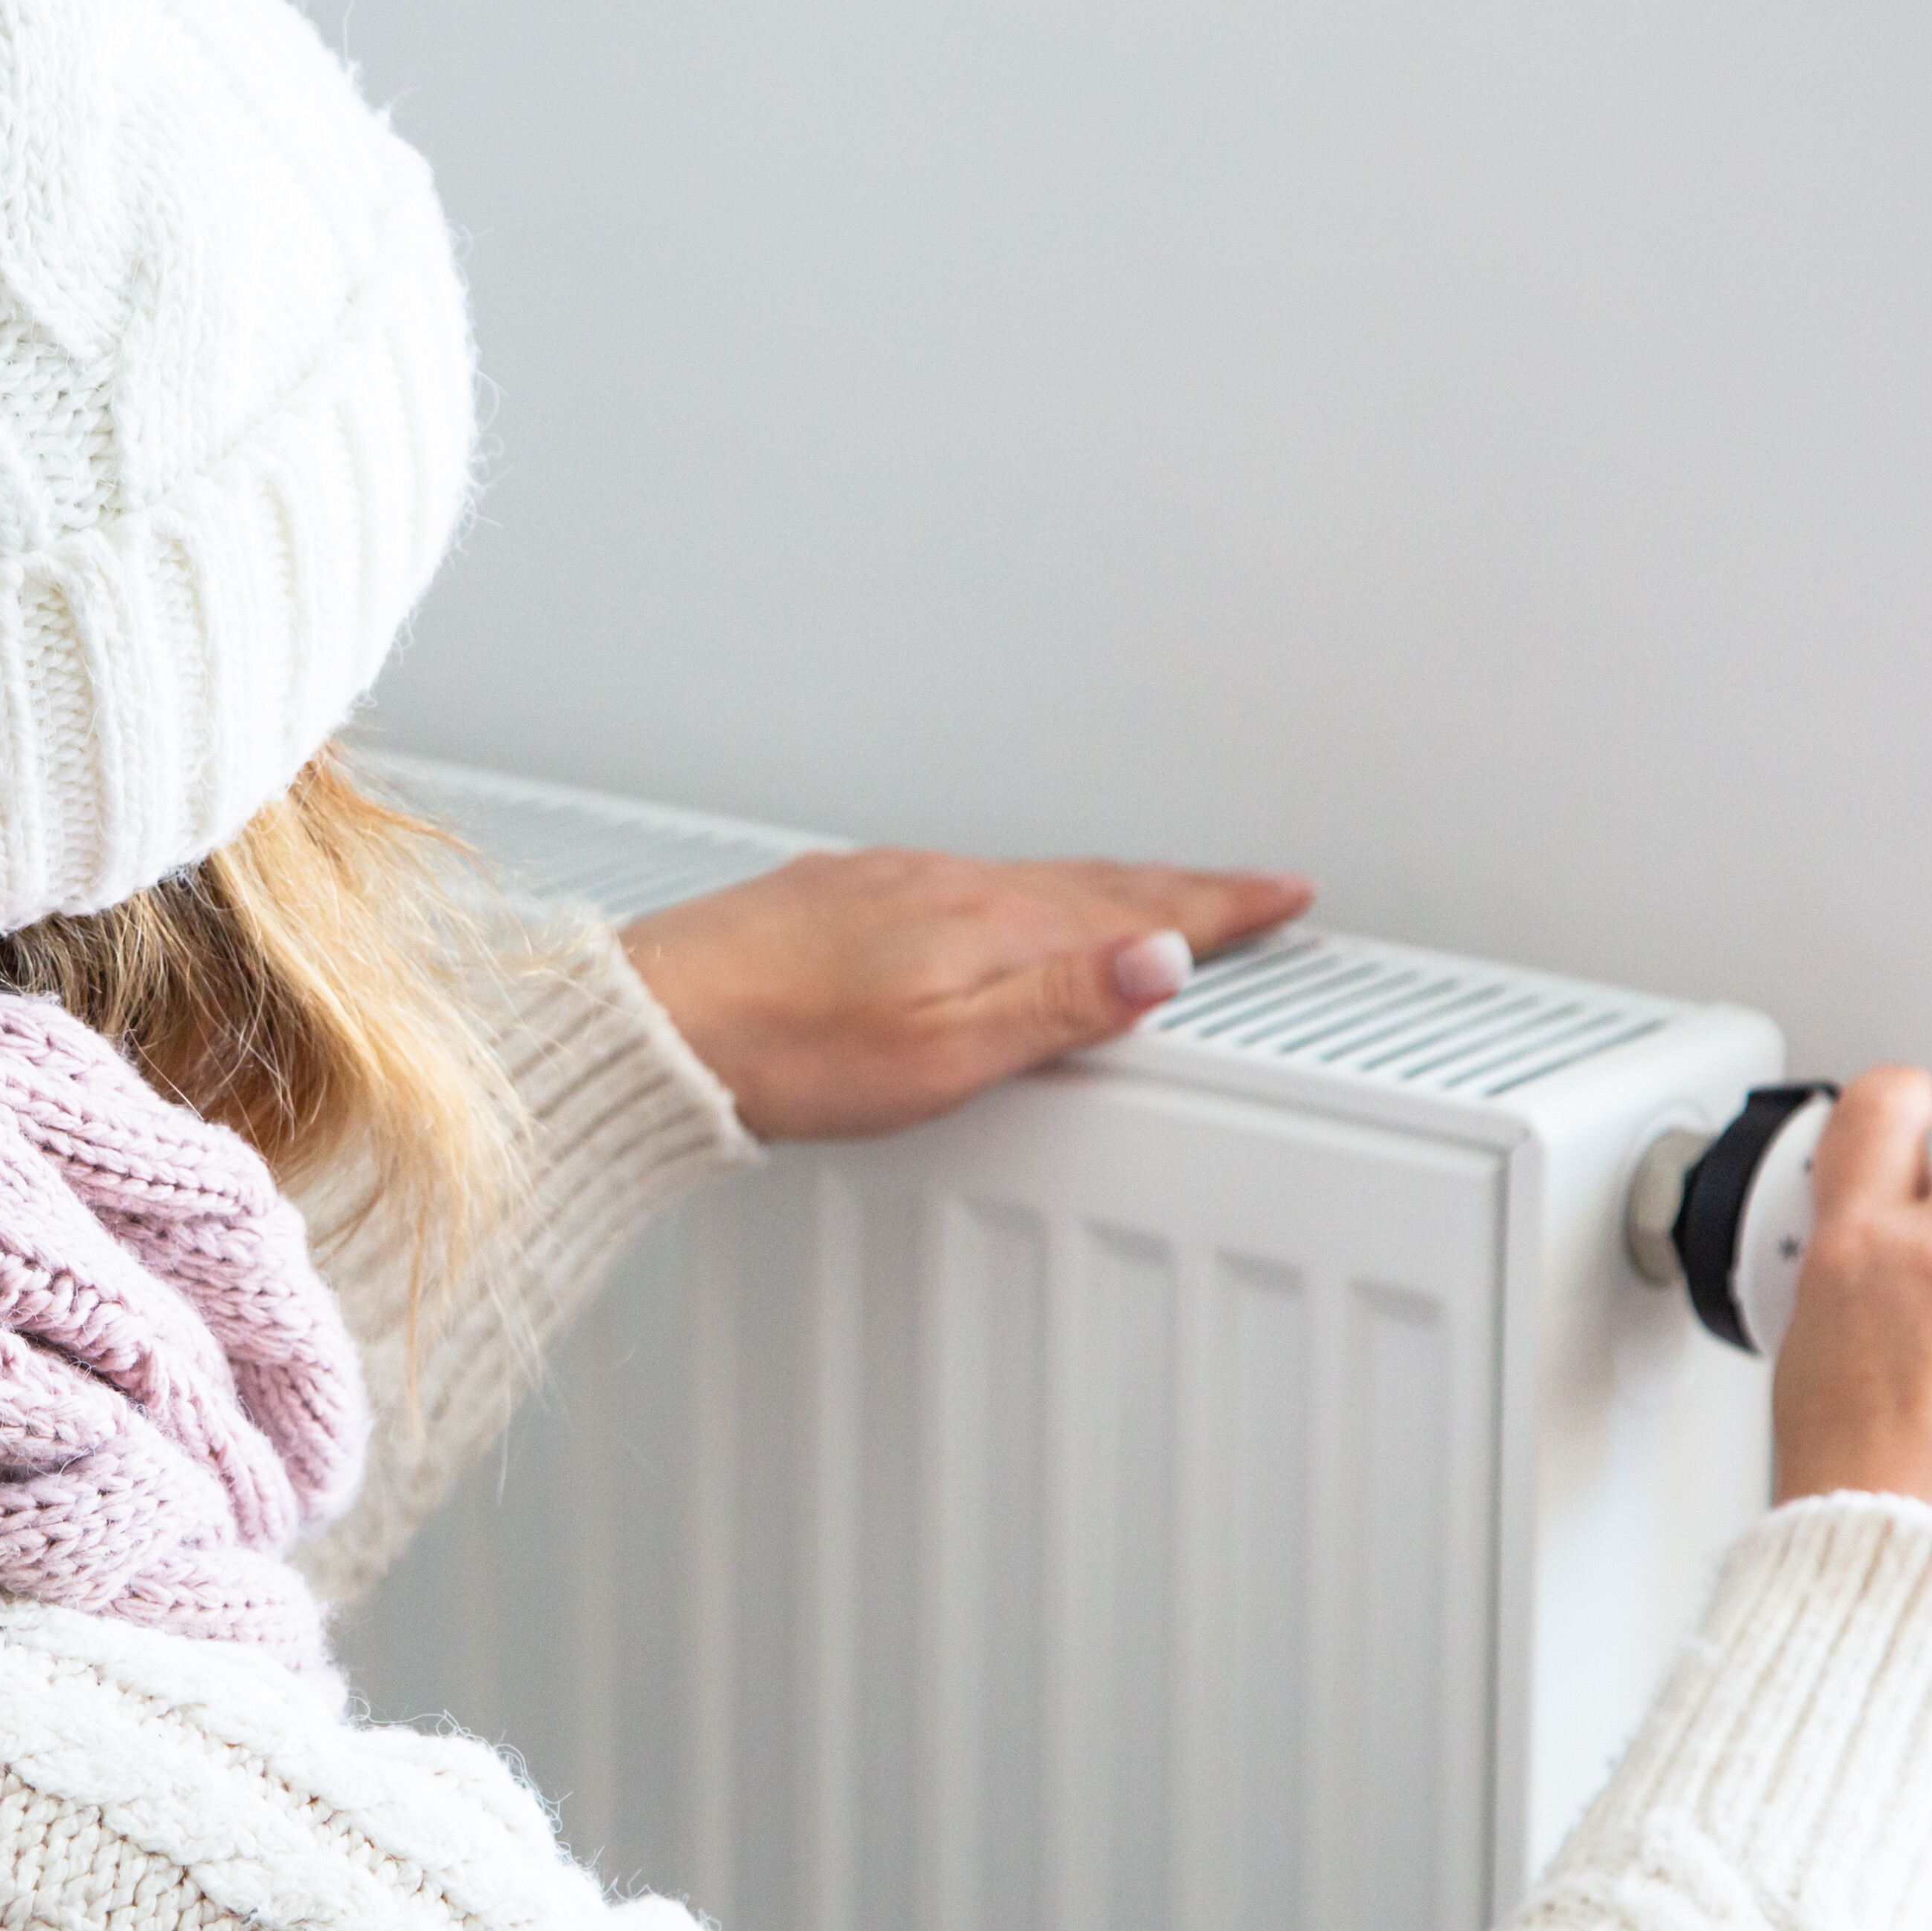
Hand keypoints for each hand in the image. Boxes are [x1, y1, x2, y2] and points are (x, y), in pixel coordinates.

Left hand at [618, 852, 1315, 1143]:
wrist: (652, 1024)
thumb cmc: (781, 1049)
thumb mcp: (943, 1049)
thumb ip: (1058, 1003)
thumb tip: (1164, 958)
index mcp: (987, 923)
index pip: (1134, 908)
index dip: (1217, 907)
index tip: (1280, 894)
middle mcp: (943, 887)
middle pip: (1092, 885)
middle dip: (1180, 890)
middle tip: (1244, 891)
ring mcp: (887, 888)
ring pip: (1028, 881)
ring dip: (1104, 889)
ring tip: (1148, 901)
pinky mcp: (838, 903)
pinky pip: (966, 886)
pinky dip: (1021, 897)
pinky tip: (1002, 915)